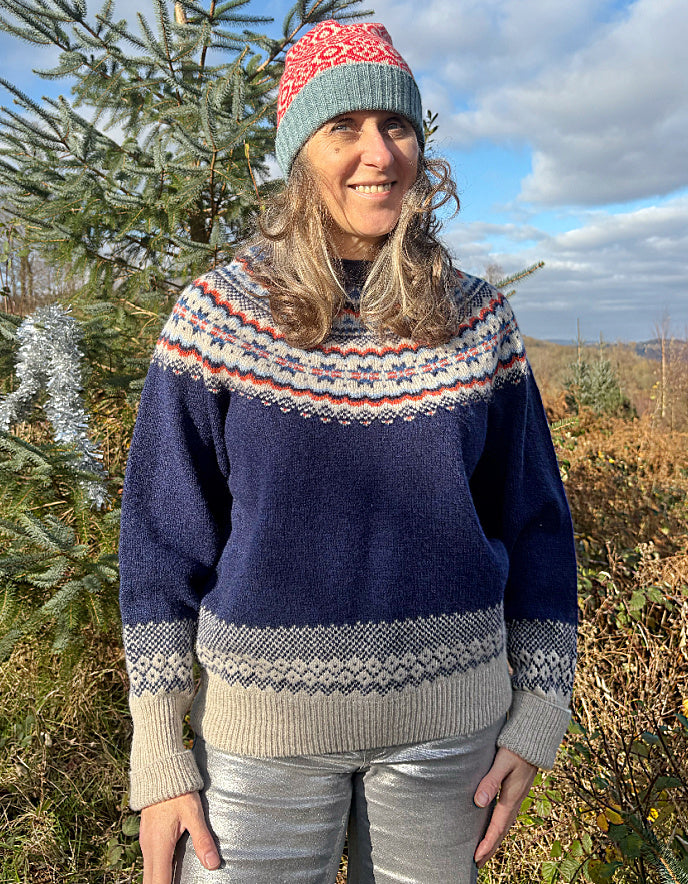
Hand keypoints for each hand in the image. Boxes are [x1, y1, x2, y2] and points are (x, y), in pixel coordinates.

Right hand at [140, 791, 220, 883]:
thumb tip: (213, 864)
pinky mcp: (147, 836)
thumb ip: (202, 839)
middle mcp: (149, 848)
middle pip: (150, 882)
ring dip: (158, 881)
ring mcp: (145, 842)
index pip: (160, 882)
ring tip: (172, 883)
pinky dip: (155, 873)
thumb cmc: (178, 791)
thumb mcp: (193, 814)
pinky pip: (148, 863)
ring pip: (148, 873)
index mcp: (160, 846)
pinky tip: (167, 874)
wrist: (160, 771)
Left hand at [472, 747, 536, 868]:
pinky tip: (493, 828)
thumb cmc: (515, 748)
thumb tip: (478, 803)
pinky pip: (507, 816)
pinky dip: (499, 828)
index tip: (476, 858)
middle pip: (502, 831)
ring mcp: (517, 798)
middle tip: (477, 864)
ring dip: (495, 840)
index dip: (487, 844)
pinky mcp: (516, 792)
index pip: (497, 827)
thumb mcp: (501, 762)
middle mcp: (515, 801)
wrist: (534, 739)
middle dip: (490, 848)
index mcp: (511, 797)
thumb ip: (490, 781)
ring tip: (484, 852)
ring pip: (505, 825)